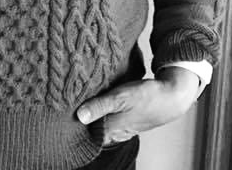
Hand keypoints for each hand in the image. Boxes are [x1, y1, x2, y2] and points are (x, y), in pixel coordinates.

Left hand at [76, 67, 199, 144]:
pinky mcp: (125, 119)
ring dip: (90, 112)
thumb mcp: (120, 98)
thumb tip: (79, 116)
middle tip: (65, 103)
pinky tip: (95, 98)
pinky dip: (100, 110)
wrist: (171, 96)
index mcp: (111, 131)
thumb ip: (100, 107)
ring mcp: (120, 127)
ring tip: (77, 98)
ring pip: (99, 123)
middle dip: (79, 119)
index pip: (85, 136)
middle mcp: (114, 132)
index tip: (61, 116)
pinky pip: (108, 117)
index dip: (73, 127)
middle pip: (90, 130)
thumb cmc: (146, 96)